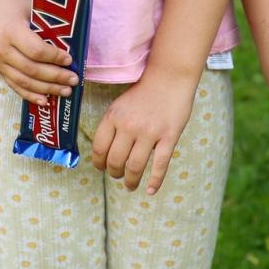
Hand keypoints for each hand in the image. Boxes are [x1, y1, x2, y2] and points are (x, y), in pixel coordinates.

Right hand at [0, 0, 77, 104]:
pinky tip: (46, 101)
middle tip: (74, 79)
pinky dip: (31, 95)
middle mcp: (2, 49)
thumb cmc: (17, 6)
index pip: (36, 50)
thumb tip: (74, 43)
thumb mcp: (32, 7)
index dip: (54, 58)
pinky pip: (15, 86)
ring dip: (47, 89)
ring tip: (66, 91)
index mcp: (11, 30)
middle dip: (55, 77)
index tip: (70, 60)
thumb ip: (49, 24)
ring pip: (24, 81)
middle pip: (31, 69)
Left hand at [91, 70, 197, 193]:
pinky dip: (155, 181)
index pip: (99, 149)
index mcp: (113, 117)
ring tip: (131, 185)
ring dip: (131, 181)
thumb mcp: (120, 105)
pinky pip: (160, 164)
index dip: (99, 164)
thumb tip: (104, 153)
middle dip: (115, 174)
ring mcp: (150, 132)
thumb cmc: (144, 92)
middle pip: (115, 161)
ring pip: (135, 167)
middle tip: (118, 176)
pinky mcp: (169, 136)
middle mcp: (129, 126)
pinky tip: (150, 190)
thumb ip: (112, 126)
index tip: (102, 168)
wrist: (170, 77)